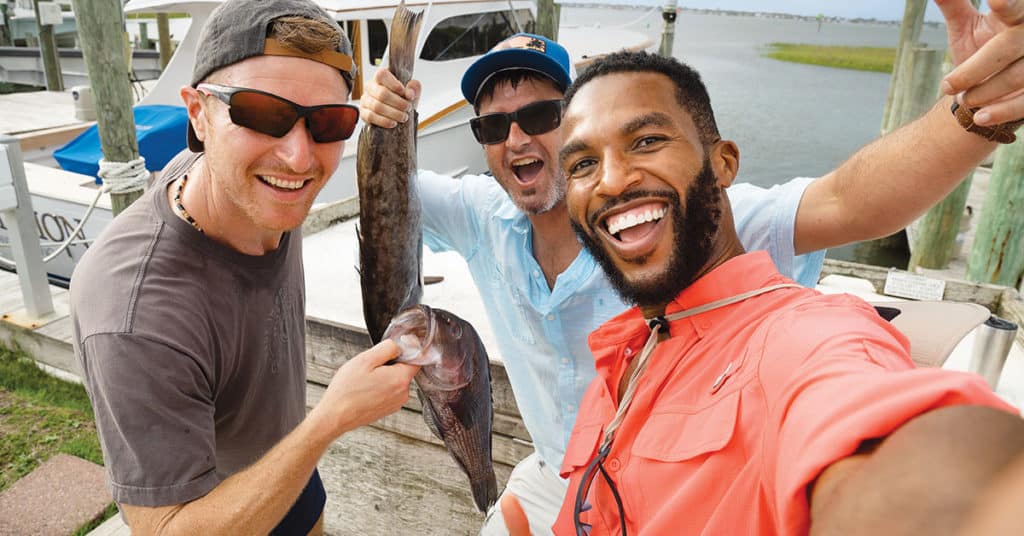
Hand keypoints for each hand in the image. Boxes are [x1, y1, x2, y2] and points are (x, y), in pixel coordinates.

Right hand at [312, 340, 418, 437]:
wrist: (335, 416)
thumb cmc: (347, 391)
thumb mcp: (366, 359)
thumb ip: (388, 348)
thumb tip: (401, 345)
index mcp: (400, 380)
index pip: (416, 359)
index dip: (406, 350)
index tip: (392, 349)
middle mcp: (403, 394)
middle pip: (405, 370)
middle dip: (390, 364)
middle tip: (371, 367)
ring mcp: (396, 403)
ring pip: (396, 380)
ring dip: (384, 376)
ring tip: (365, 380)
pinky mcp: (388, 409)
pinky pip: (389, 391)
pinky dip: (380, 387)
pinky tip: (365, 389)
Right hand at [359, 68, 420, 127]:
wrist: (396, 115)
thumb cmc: (402, 101)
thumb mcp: (411, 93)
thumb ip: (414, 88)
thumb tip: (410, 93)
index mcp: (381, 78)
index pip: (382, 75)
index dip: (393, 84)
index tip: (404, 92)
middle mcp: (370, 87)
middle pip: (381, 93)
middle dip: (397, 102)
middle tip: (408, 108)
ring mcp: (365, 100)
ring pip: (377, 106)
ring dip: (393, 113)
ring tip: (403, 117)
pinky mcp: (363, 113)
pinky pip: (371, 116)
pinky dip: (384, 121)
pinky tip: (393, 123)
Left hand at [937, 0, 1023, 124]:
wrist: (989, 85)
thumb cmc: (980, 47)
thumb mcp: (965, 27)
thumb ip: (953, 5)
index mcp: (1015, 16)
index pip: (1015, 8)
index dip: (1008, 5)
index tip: (995, 0)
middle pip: (1008, 47)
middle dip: (973, 70)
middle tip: (946, 85)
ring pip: (1015, 77)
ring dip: (982, 92)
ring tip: (961, 99)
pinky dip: (1001, 112)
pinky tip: (979, 118)